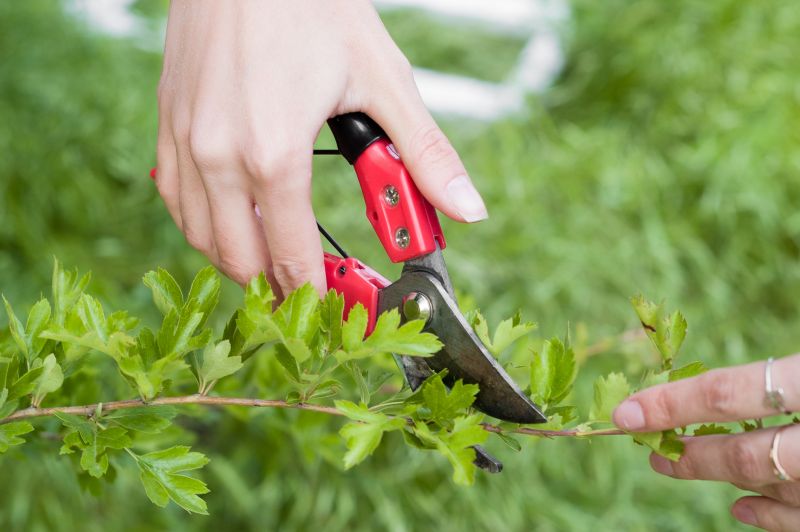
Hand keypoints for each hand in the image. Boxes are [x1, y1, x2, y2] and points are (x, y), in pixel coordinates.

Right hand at [154, 0, 486, 297]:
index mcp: (273, 154)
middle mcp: (217, 157)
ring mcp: (184, 143)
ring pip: (202, 239)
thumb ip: (425, 154)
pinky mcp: (167, 125)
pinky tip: (235, 221)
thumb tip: (468, 210)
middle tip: (313, 290)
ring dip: (242, 261)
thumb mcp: (383, 80)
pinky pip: (176, 202)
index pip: (293, 257)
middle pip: (242, 261)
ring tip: (278, 263)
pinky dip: (205, 226)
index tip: (339, 308)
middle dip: (281, 287)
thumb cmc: (312, 6)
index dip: (320, 295)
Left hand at [613, 354, 799, 530]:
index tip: (627, 413)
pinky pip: (799, 519)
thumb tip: (704, 389)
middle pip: (743, 454)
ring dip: (722, 476)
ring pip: (768, 483)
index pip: (726, 394)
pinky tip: (740, 508)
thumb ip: (773, 374)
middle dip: (691, 456)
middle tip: (653, 452)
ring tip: (683, 466)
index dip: (670, 405)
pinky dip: (767, 514)